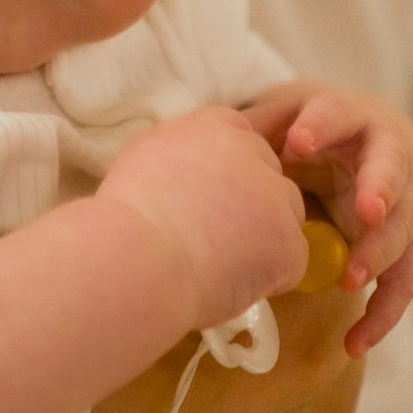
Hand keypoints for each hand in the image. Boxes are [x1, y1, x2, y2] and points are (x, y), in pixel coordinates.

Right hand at [100, 107, 308, 325]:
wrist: (136, 256)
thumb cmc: (123, 219)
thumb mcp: (145, 163)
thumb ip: (183, 161)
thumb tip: (195, 183)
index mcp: (211, 127)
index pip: (241, 139)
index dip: (229, 176)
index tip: (208, 201)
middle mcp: (250, 150)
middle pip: (269, 176)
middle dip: (250, 208)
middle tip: (210, 239)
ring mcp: (275, 194)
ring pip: (286, 218)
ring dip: (264, 242)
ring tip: (218, 265)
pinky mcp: (288, 240)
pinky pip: (289, 264)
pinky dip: (266, 280)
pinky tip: (229, 285)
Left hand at [242, 83, 412, 349]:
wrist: (369, 143)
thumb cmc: (322, 133)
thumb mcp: (293, 118)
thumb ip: (262, 125)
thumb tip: (220, 133)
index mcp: (359, 121)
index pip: (342, 116)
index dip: (323, 127)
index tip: (296, 143)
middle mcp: (394, 159)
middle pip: (393, 174)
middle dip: (379, 192)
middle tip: (365, 213)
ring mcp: (407, 204)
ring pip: (404, 230)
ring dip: (378, 255)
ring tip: (349, 280)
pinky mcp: (408, 247)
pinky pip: (401, 284)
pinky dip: (380, 315)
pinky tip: (353, 343)